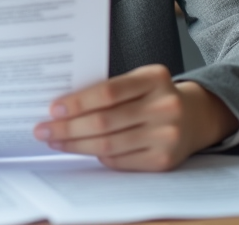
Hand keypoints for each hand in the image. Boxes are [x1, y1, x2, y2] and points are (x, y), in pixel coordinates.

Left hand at [33, 65, 237, 170]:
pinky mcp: (164, 160)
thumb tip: (63, 106)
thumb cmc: (154, 95)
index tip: (53, 108)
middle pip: (105, 121)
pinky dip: (97, 156)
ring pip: (109, 145)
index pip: (108, 92)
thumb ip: (110, 89)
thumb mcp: (139, 80)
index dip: (78, 102)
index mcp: (155, 78)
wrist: (195, 117)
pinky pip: (120, 161)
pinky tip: (80, 149)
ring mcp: (167, 135)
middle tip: (43, 129)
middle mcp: (165, 106)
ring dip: (76, 144)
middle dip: (68, 127)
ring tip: (55, 141)